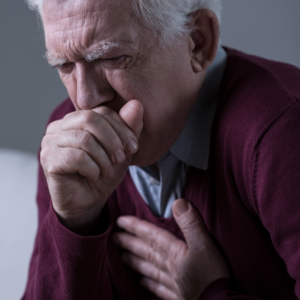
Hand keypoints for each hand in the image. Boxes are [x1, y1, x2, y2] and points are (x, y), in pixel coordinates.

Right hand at [41, 100, 142, 233]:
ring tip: (107, 171)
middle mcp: (59, 126)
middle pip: (91, 119)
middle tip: (120, 159)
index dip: (122, 128)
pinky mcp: (48, 159)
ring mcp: (50, 141)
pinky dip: (92, 169)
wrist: (88, 200)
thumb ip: (129, 127)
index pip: (101, 112)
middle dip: (113, 141)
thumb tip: (136, 104)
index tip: (133, 147)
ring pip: (84, 139)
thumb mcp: (122, 149)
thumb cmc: (103, 172)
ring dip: (103, 159)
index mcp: (76, 120)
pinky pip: (77, 157)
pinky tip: (93, 176)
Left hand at [113, 199, 229, 299]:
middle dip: (128, 243)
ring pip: (148, 269)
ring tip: (121, 256)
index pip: (151, 236)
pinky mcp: (178, 296)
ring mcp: (172, 283)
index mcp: (174, 252)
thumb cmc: (212, 275)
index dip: (136, 227)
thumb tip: (177, 203)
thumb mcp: (205, 244)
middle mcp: (169, 267)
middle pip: (145, 252)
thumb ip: (191, 223)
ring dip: (134, 261)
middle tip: (113, 237)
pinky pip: (158, 288)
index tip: (120, 221)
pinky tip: (141, 282)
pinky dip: (149, 284)